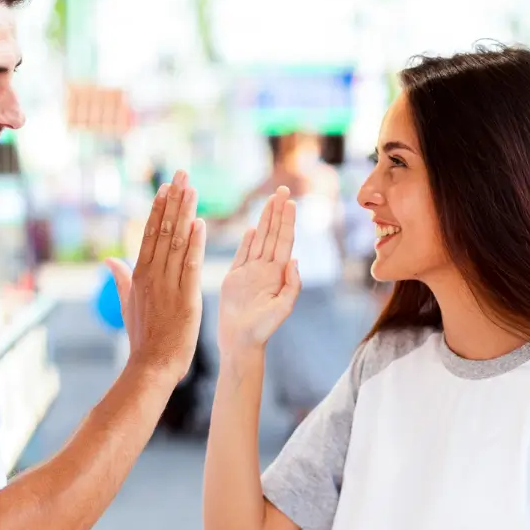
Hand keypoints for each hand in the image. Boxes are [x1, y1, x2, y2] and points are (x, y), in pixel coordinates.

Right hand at [105, 171, 203, 382]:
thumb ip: (121, 279)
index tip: (166, 187)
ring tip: (192, 189)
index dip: (158, 208)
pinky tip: (200, 223)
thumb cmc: (142, 337)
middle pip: (164, 230)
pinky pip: (191, 266)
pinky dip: (196, 244)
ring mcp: (169, 286)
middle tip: (182, 174)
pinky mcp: (186, 298)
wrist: (152, 365)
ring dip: (185, 213)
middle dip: (174, 201)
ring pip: (177, 243)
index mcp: (140, 275)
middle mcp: (152, 275)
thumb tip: (109, 260)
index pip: (150, 234)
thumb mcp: (127, 304)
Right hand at [218, 186, 300, 355]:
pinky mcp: (234, 277)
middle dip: (278, 212)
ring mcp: (250, 272)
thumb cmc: (263, 328)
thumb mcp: (284, 307)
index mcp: (279, 274)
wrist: (240, 340)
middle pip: (273, 234)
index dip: (288, 221)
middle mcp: (266, 269)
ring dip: (265, 220)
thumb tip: (295, 260)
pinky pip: (242, 254)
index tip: (291, 202)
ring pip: (259, 239)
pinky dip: (247, 240)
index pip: (285, 241)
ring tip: (270, 200)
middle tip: (282, 189)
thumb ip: (292, 284)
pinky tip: (252, 228)